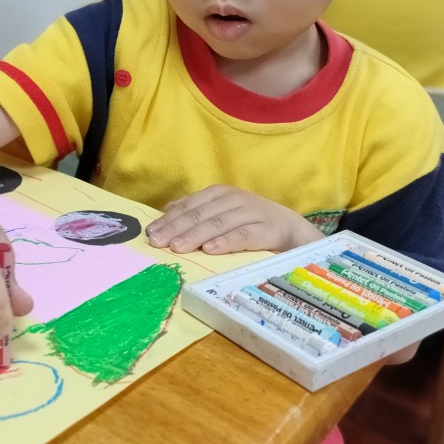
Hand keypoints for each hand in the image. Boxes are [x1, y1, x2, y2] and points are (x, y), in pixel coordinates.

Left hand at [146, 185, 321, 254]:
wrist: (293, 230)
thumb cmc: (251, 223)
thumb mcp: (223, 214)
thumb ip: (197, 211)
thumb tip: (167, 211)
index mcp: (219, 194)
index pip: (189, 206)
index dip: (168, 220)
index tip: (150, 233)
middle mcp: (233, 199)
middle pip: (199, 214)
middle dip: (175, 228)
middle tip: (157, 242)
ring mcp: (251, 212)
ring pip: (218, 223)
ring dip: (195, 235)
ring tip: (177, 247)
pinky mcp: (268, 229)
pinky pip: (243, 235)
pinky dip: (225, 242)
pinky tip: (210, 250)